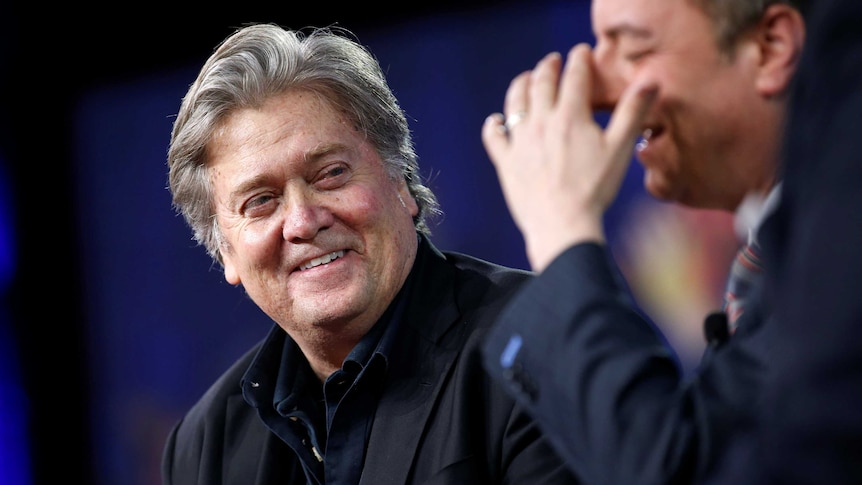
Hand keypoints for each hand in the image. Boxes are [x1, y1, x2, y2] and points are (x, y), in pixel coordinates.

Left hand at [482, 43, 657, 271]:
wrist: (562, 225)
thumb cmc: (594, 190)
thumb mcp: (620, 150)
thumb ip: (632, 112)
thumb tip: (650, 81)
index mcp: (570, 116)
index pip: (575, 76)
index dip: (579, 60)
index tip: (581, 52)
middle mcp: (541, 123)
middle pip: (541, 83)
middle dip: (548, 67)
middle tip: (552, 61)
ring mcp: (520, 142)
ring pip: (515, 103)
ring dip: (521, 86)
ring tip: (526, 79)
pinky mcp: (506, 162)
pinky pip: (493, 137)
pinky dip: (494, 125)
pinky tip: (496, 121)